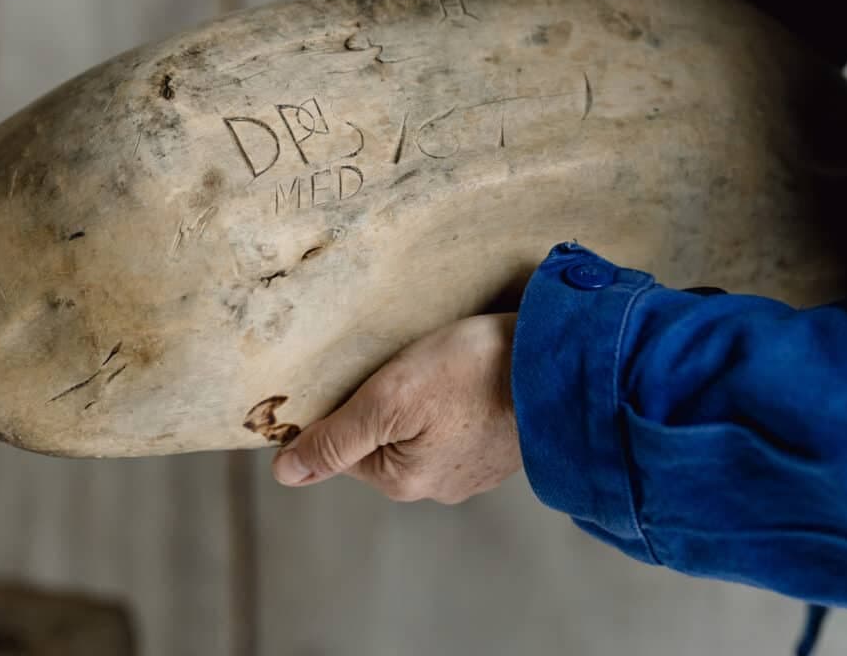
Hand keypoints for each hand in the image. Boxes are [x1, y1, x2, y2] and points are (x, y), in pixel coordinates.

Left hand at [271, 313, 519, 503]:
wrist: (561, 364)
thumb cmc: (473, 375)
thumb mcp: (389, 398)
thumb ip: (336, 438)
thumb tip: (285, 474)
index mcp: (403, 480)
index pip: (344, 443)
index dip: (346, 402)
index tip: (367, 370)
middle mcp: (438, 485)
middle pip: (383, 435)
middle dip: (387, 398)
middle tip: (410, 360)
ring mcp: (475, 467)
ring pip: (423, 427)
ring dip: (425, 395)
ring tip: (442, 364)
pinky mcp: (502, 444)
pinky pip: (460, 420)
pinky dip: (458, 395)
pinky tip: (469, 373)